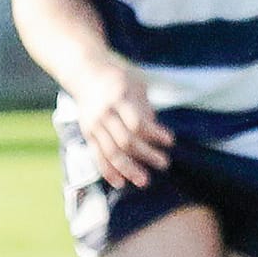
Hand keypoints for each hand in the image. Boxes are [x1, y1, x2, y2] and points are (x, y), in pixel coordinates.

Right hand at [72, 60, 173, 188]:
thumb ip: (145, 107)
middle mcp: (104, 114)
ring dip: (129, 169)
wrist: (86, 74)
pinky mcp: (88, 134)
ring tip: (144, 181)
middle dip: (146, 154)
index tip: (170, 141)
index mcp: (119, 98)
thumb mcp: (136, 84)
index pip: (137, 122)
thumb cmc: (119, 78)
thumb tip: (154, 133)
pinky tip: (121, 182)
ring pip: (111, 153)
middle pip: (126, 141)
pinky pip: (97, 157)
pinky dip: (108, 171)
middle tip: (164, 163)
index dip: (154, 134)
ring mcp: (94, 125)